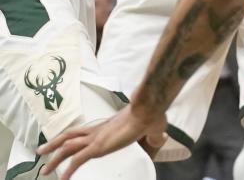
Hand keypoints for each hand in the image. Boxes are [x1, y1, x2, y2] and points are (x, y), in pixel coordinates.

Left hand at [38, 106, 165, 178]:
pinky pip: (77, 161)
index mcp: (106, 126)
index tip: (66, 142)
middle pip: (69, 136)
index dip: (73, 136)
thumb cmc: (150, 116)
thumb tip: (161, 137)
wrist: (148, 111)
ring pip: (67, 147)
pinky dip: (67, 170)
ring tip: (44, 168)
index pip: (85, 130)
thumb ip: (152, 134)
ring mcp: (96, 138)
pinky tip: (62, 179)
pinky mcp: (98, 147)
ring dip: (54, 158)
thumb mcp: (151, 127)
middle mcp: (97, 131)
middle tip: (42, 151)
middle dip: (54, 143)